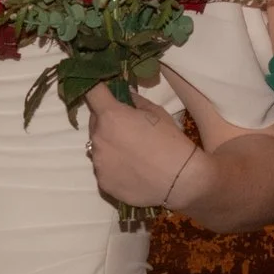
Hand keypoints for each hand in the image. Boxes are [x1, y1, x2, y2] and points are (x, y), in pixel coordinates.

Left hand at [82, 85, 197, 209]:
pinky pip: (103, 168)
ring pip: (98, 147)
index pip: (91, 93)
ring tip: (132, 154)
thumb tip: (124, 94)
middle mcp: (98, 138)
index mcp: (111, 116)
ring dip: (109, 145)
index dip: (95, 90)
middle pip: (94, 122)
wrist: (181, 181)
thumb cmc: (172, 142)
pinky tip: (132, 171)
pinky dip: (113, 166)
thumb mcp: (157, 113)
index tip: (101, 92)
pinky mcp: (102, 183)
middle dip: (106, 121)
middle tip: (127, 129)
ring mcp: (98, 162)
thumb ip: (135, 101)